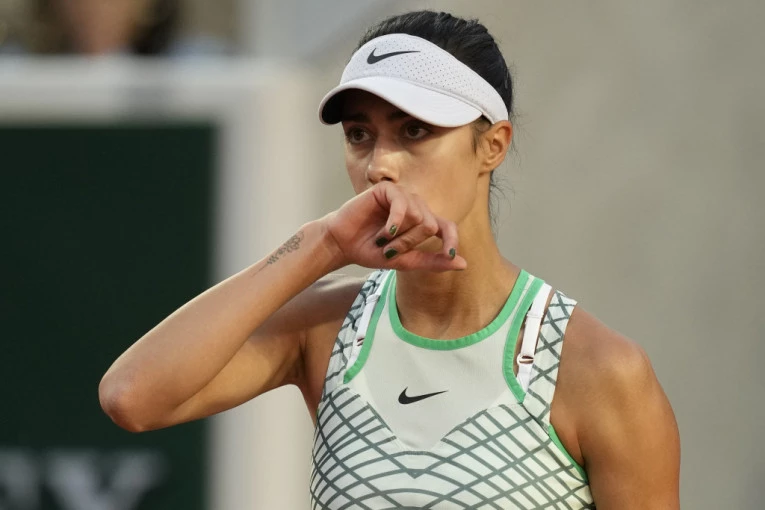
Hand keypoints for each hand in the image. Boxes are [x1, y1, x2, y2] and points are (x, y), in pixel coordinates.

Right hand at [321, 182, 466, 271]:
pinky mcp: (388, 190)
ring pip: (418, 217)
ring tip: (383, 240)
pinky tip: (384, 232)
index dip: (452, 240)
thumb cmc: (372, 250)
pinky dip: (394, 224)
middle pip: (430, 226)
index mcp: (423, 223)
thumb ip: (432, 261)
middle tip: (390, 249)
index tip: (450, 255)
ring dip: (399, 237)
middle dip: (409, 243)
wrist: (343, 244)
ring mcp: (403, 196)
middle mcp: (416, 207)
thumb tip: (463, 264)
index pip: (448, 228)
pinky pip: (402, 206)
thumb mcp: (405, 261)